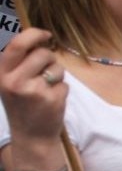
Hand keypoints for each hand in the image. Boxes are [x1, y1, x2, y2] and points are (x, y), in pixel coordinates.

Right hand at [0, 28, 67, 144]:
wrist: (31, 136)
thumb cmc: (23, 105)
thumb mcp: (11, 83)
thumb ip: (20, 62)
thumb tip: (38, 38)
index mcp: (2, 74)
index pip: (18, 44)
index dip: (34, 34)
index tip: (47, 34)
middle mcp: (15, 81)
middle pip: (43, 54)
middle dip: (50, 58)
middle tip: (46, 72)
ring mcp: (34, 90)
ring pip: (57, 68)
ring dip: (57, 75)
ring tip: (46, 90)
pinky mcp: (52, 99)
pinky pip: (65, 84)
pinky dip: (62, 91)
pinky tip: (51, 102)